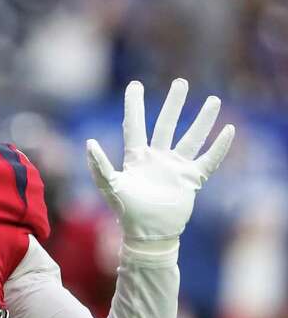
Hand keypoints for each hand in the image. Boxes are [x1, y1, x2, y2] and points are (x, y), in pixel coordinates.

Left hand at [86, 79, 233, 245]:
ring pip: (191, 137)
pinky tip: (228, 130)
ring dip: (202, 120)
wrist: (149, 234)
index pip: (135, 125)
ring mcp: (175, 167)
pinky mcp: (192, 179)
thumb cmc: (127, 212)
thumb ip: (99, 166)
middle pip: (166, 124)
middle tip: (180, 83)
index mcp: (136, 157)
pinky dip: (219, 147)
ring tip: (213, 100)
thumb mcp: (111, 187)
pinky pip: (208, 159)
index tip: (134, 85)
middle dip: (174, 104)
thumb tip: (89, 143)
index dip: (134, 105)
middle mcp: (157, 158)